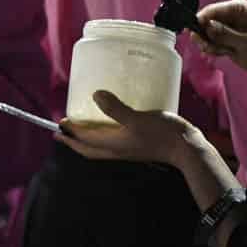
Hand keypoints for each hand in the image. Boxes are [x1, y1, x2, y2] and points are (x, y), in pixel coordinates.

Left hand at [54, 90, 197, 167]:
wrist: (187, 149)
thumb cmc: (162, 134)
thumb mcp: (137, 119)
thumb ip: (115, 108)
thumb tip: (95, 95)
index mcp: (113, 145)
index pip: (85, 140)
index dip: (71, 131)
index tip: (59, 122)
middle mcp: (117, 150)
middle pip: (88, 150)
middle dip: (73, 142)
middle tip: (61, 132)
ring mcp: (127, 150)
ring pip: (99, 149)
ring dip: (86, 141)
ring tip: (79, 130)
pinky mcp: (136, 146)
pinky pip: (111, 144)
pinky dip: (101, 138)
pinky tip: (107, 126)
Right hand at [195, 0, 246, 83]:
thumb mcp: (246, 42)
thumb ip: (224, 33)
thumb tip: (205, 26)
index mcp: (238, 8)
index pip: (212, 10)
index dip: (200, 20)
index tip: (192, 32)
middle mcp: (230, 14)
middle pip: (205, 21)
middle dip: (204, 35)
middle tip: (208, 47)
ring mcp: (227, 27)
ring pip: (205, 33)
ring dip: (209, 44)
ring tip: (221, 51)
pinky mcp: (225, 38)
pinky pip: (210, 42)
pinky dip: (213, 49)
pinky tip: (223, 53)